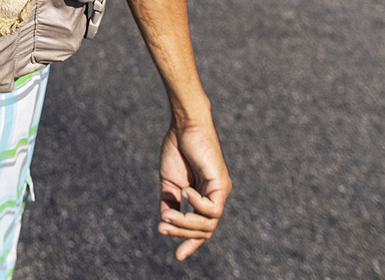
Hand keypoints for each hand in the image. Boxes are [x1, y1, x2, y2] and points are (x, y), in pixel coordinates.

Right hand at [158, 118, 230, 259]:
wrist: (183, 126)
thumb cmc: (177, 149)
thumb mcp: (170, 183)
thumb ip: (170, 203)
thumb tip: (166, 223)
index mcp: (204, 196)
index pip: (202, 227)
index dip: (191, 242)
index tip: (178, 256)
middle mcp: (215, 196)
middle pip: (205, 230)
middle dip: (183, 234)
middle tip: (162, 227)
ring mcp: (220, 191)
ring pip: (210, 224)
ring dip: (186, 224)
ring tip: (168, 215)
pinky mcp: (222, 184)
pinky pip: (213, 209)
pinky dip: (196, 205)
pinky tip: (185, 191)